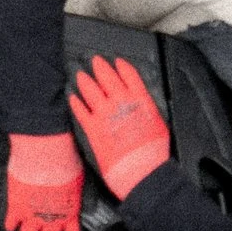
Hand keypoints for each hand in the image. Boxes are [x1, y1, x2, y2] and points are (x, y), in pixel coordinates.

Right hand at [4, 132, 81, 230]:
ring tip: (24, 220)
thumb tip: (73, 193)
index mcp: (70, 214)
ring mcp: (32, 216)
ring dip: (26, 228)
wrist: (45, 156)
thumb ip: (74, 194)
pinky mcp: (15, 209)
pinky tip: (11, 217)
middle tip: (40, 222)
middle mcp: (52, 219)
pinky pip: (9, 225)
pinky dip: (9, 223)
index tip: (63, 229)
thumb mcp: (78, 181)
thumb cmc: (64, 163)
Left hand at [68, 56, 171, 198]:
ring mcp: (105, 114)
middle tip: (95, 61)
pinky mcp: (92, 128)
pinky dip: (76, 103)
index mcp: (141, 100)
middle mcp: (121, 103)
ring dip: (85, 81)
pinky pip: (81, 110)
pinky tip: (72, 97)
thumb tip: (142, 107)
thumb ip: (146, 110)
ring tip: (81, 75)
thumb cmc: (153, 153)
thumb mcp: (158, 124)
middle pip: (108, 78)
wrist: (141, 170)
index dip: (122, 67)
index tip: (117, 61)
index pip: (130, 75)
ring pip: (91, 91)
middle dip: (100, 67)